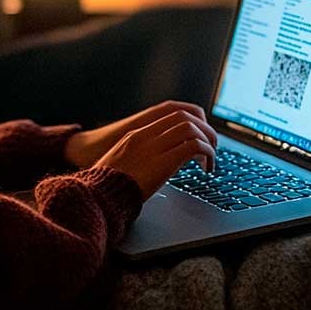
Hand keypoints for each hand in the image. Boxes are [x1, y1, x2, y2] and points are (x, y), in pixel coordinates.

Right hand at [92, 108, 218, 201]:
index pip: (172, 114)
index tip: (199, 136)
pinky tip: (206, 166)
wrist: (99, 195)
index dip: (192, 123)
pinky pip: (193, 147)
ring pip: (191, 128)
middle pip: (185, 116)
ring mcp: (154, 147)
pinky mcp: (164, 162)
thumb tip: (158, 164)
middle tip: (211, 145)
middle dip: (204, 129)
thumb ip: (140, 157)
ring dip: (207, 140)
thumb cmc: (108, 186)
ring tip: (211, 157)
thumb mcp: (121, 164)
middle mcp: (146, 135)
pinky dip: (206, 153)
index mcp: (136, 134)